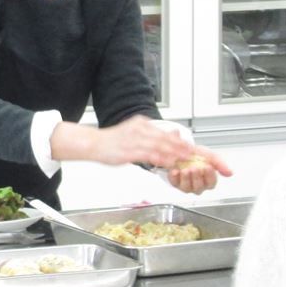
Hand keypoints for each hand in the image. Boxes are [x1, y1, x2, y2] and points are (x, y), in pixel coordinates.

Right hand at [51, 115, 193, 167]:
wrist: (94, 143)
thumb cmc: (112, 140)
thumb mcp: (133, 132)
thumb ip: (151, 134)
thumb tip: (169, 134)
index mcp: (140, 123)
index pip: (163, 132)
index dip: (178, 139)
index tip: (188, 145)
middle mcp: (138, 129)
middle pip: (163, 138)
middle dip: (179, 146)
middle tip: (191, 152)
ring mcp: (133, 140)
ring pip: (158, 146)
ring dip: (173, 153)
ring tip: (183, 158)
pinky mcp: (128, 151)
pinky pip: (148, 155)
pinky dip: (160, 159)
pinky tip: (167, 163)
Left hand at [166, 145, 232, 194]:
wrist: (183, 150)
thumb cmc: (198, 155)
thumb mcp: (211, 156)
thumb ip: (220, 164)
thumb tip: (230, 173)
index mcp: (208, 180)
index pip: (211, 183)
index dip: (210, 176)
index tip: (208, 167)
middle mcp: (198, 185)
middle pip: (199, 188)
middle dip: (197, 177)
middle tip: (196, 168)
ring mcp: (186, 185)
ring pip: (187, 188)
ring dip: (186, 179)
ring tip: (186, 169)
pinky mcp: (175, 183)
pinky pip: (174, 184)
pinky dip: (174, 177)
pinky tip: (176, 171)